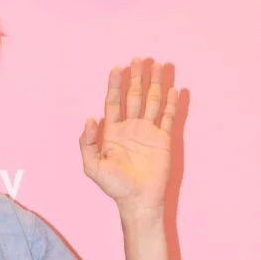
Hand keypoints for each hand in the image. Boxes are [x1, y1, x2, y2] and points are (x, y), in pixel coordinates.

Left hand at [79, 57, 179, 217]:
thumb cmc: (114, 186)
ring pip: (152, 102)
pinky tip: (173, 89)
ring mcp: (148, 132)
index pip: (113, 102)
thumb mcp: (92, 166)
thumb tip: (90, 118)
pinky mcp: (163, 139)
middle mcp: (131, 128)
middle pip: (134, 97)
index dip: (114, 86)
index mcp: (113, 132)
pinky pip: (167, 118)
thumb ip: (87, 143)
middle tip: (139, 59)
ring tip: (158, 65)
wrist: (138, 200)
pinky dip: (171, 104)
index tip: (117, 68)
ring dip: (155, 84)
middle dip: (136, 78)